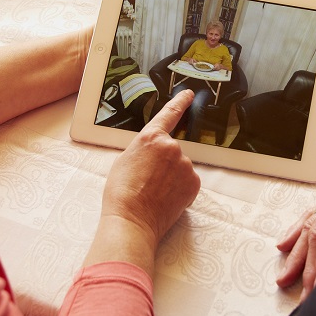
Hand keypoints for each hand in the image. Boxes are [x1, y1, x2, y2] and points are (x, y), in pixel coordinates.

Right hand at [99, 89, 200, 246]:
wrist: (132, 220)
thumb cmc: (121, 193)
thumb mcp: (125, 160)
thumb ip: (143, 149)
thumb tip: (152, 154)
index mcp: (151, 137)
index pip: (169, 114)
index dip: (180, 102)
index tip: (189, 95)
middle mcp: (171, 147)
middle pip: (171, 150)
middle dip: (163, 163)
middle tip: (148, 180)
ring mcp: (185, 165)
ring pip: (180, 167)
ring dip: (171, 177)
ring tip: (154, 192)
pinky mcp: (193, 182)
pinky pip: (187, 181)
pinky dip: (179, 189)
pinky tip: (165, 198)